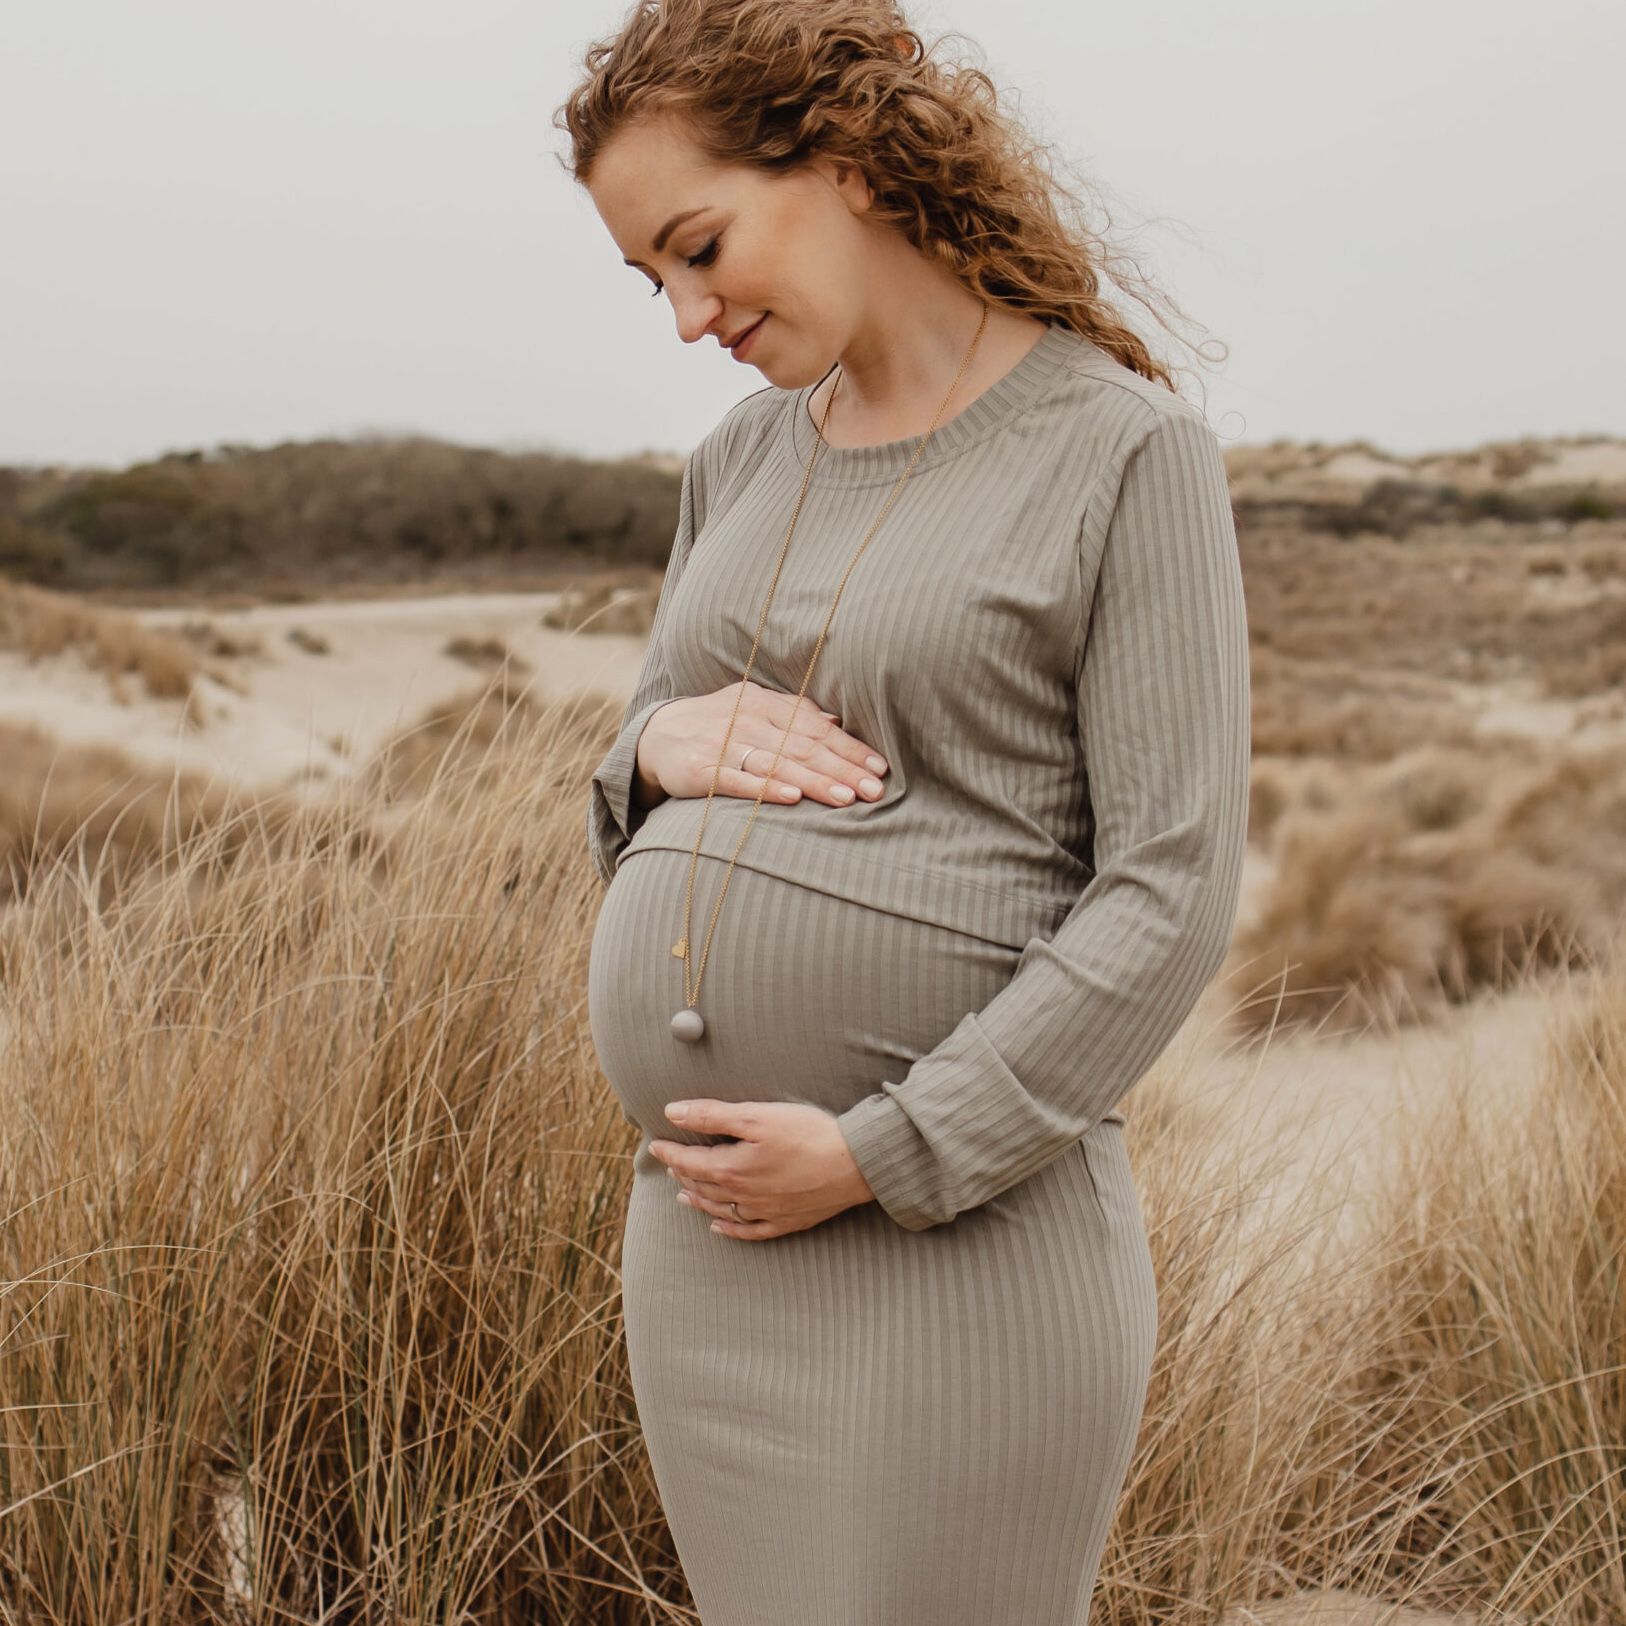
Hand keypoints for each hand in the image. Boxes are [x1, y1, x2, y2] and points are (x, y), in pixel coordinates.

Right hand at [633, 681, 888, 812]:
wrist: (657, 735)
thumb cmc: (719, 725)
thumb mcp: (754, 709)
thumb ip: (793, 715)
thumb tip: (837, 723)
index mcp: (766, 705)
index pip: (816, 728)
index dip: (850, 748)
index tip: (879, 768)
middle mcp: (748, 721)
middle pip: (803, 747)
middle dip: (842, 769)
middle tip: (874, 790)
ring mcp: (724, 745)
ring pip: (776, 764)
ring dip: (814, 781)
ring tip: (845, 797)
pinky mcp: (702, 771)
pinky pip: (738, 780)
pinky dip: (765, 788)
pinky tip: (790, 798)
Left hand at [647, 1099, 874, 1240]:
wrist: (854, 1164)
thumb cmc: (807, 1134)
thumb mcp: (756, 1116)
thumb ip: (712, 1115)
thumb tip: (672, 1112)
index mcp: (732, 1169)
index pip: (689, 1162)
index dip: (670, 1152)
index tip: (656, 1145)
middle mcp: (743, 1196)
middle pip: (703, 1186)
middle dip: (683, 1174)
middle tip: (670, 1164)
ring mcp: (764, 1212)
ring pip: (720, 1209)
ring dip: (698, 1200)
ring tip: (683, 1194)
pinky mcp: (786, 1221)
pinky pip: (748, 1231)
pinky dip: (729, 1230)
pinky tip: (718, 1227)